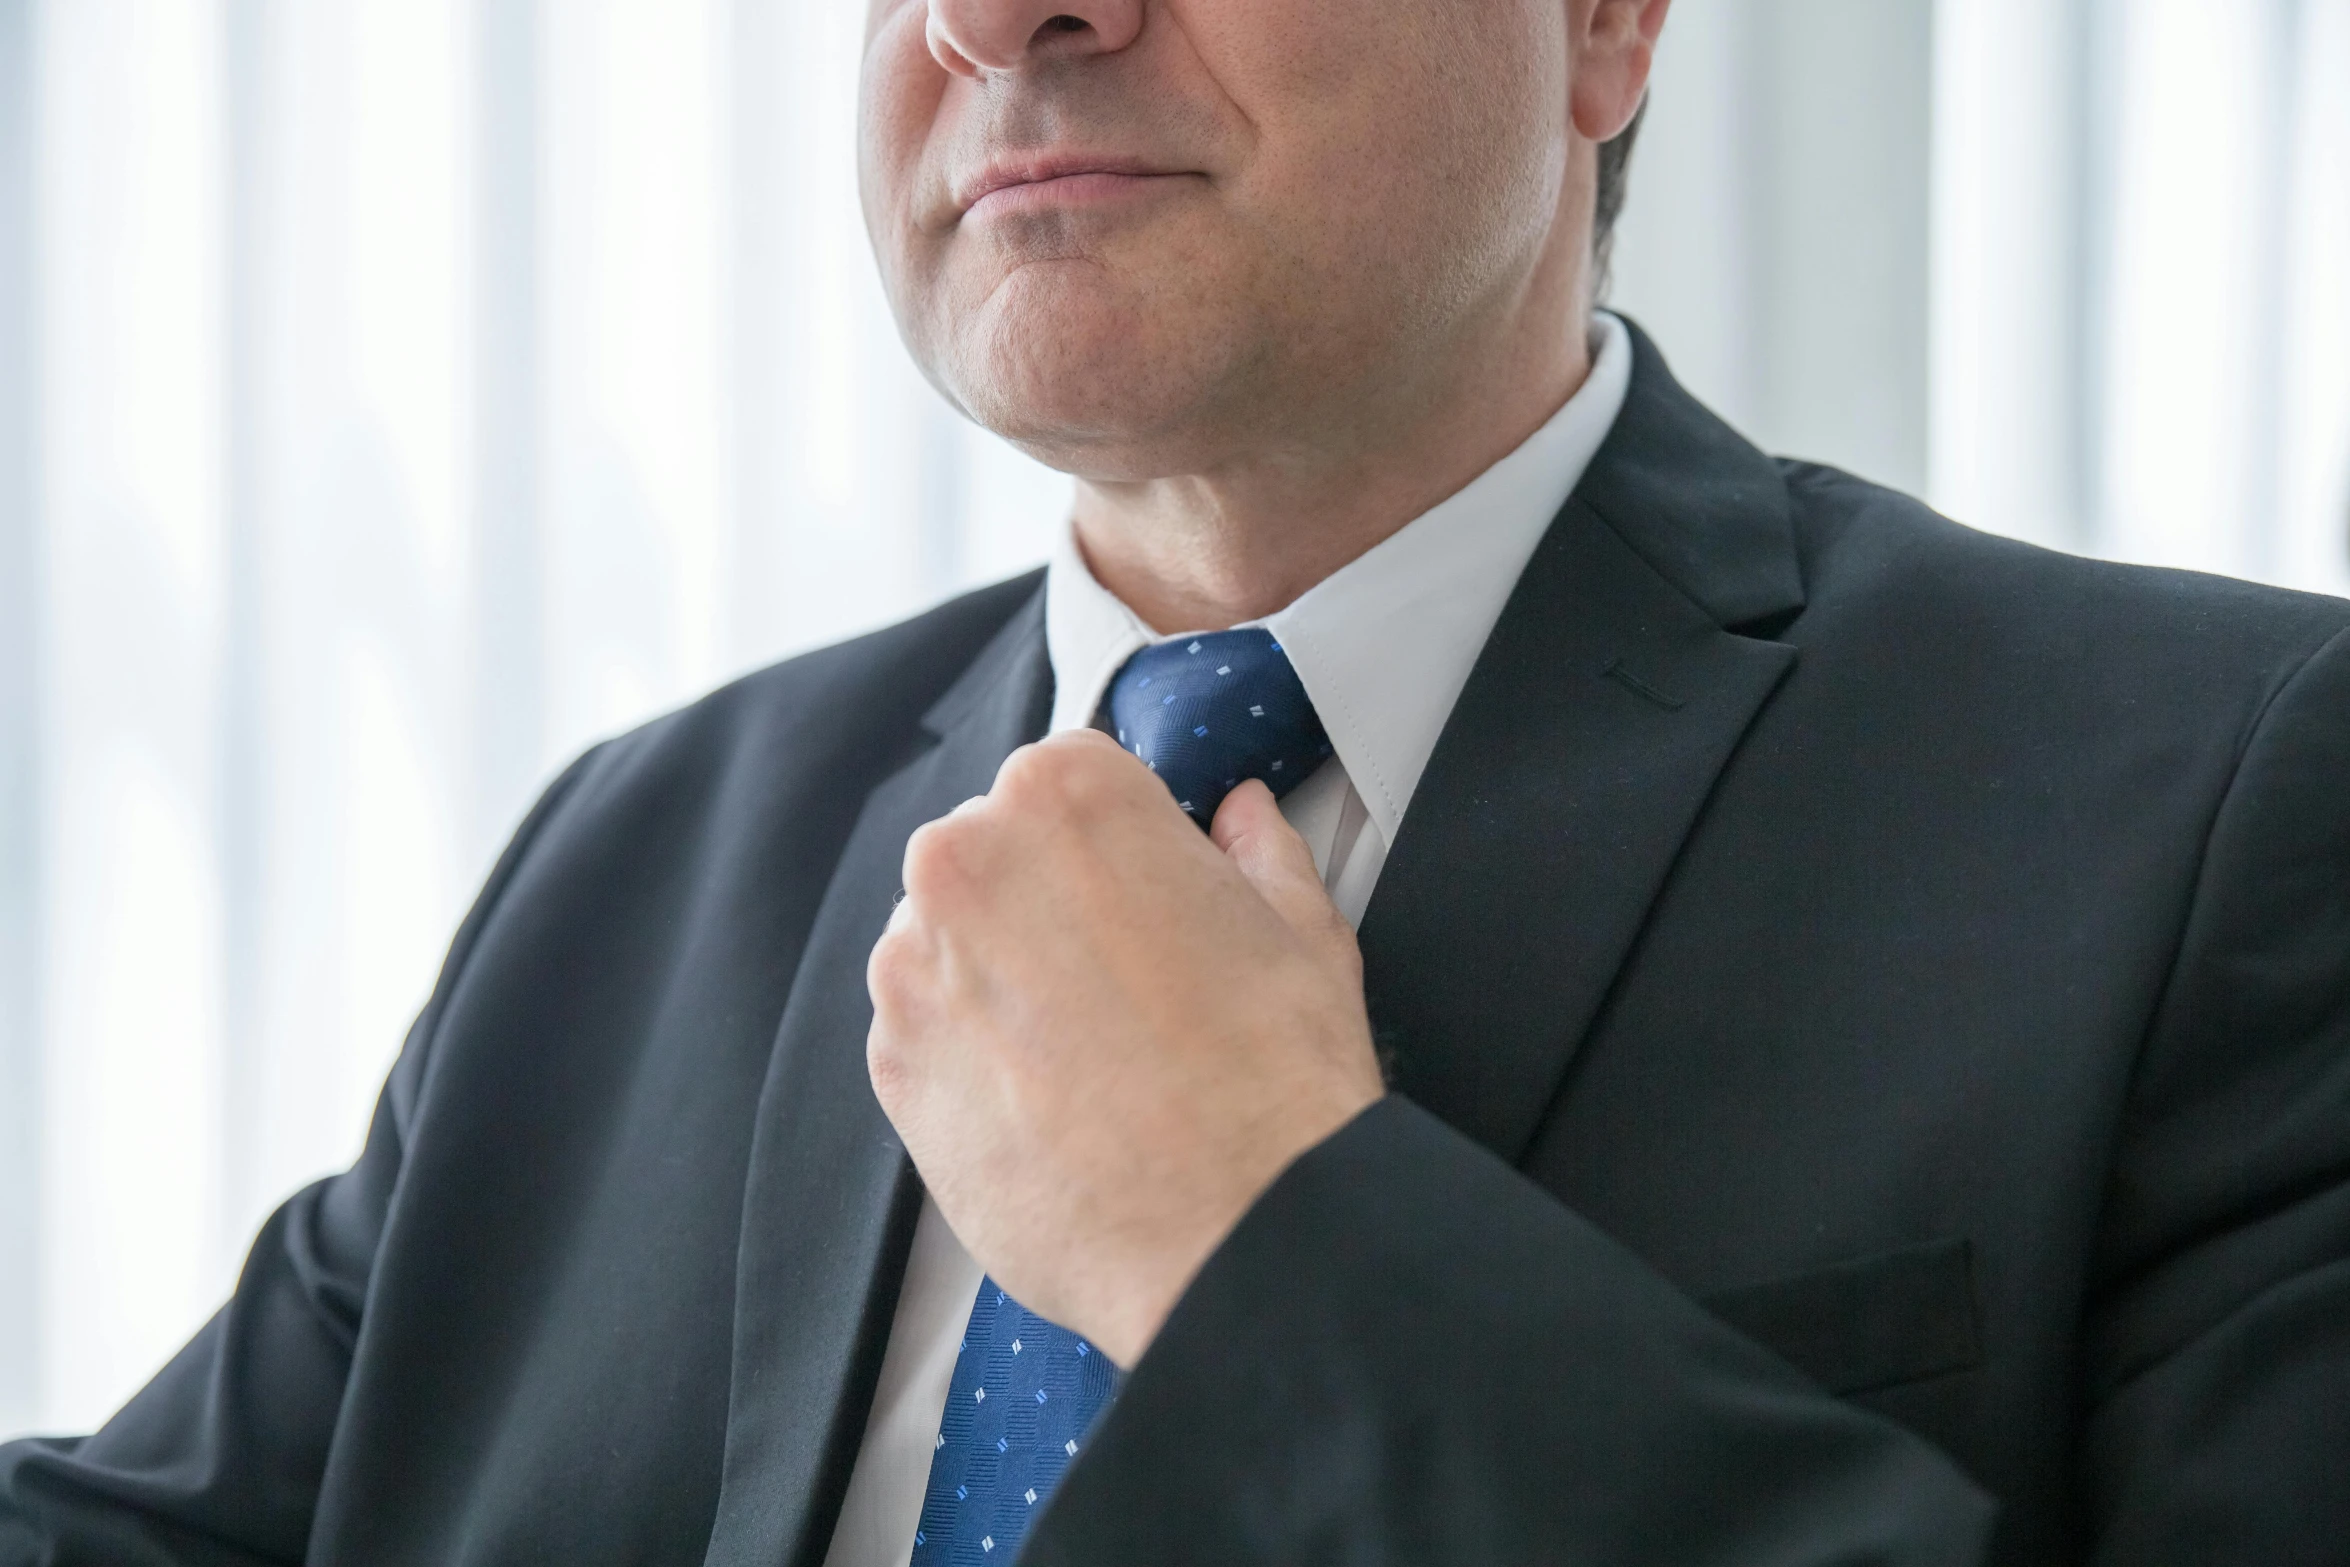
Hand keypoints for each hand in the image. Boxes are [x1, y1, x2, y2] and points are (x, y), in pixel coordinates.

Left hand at [867, 729, 1384, 1365]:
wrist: (1233, 1232)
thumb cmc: (1277, 1075)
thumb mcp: (1302, 928)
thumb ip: (1257, 850)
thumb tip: (1243, 812)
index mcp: (1065, 794)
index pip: (1068, 780)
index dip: (1118, 845)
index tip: (1147, 900)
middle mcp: (965, 858)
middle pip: (995, 854)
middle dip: (1047, 905)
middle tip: (1126, 990)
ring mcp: (911, 963)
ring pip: (948, 942)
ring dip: (1000, 979)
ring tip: (1089, 1059)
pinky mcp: (888, 1063)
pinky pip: (923, 1030)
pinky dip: (971, 1057)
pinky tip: (1048, 1103)